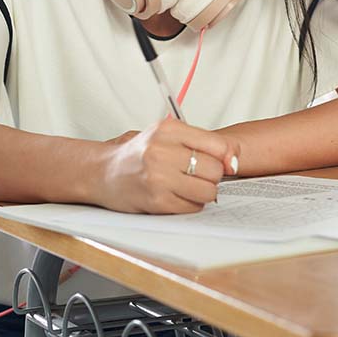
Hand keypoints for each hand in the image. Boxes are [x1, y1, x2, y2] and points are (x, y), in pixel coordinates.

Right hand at [98, 117, 241, 213]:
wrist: (103, 172)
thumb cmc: (139, 154)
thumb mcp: (167, 136)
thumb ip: (202, 143)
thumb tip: (234, 162)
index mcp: (168, 129)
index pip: (218, 145)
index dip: (224, 158)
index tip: (221, 163)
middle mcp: (162, 151)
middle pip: (214, 170)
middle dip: (211, 176)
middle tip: (196, 175)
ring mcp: (158, 177)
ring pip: (208, 191)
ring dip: (203, 192)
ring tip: (187, 186)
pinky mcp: (156, 200)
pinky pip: (193, 207)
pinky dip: (190, 204)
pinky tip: (176, 195)